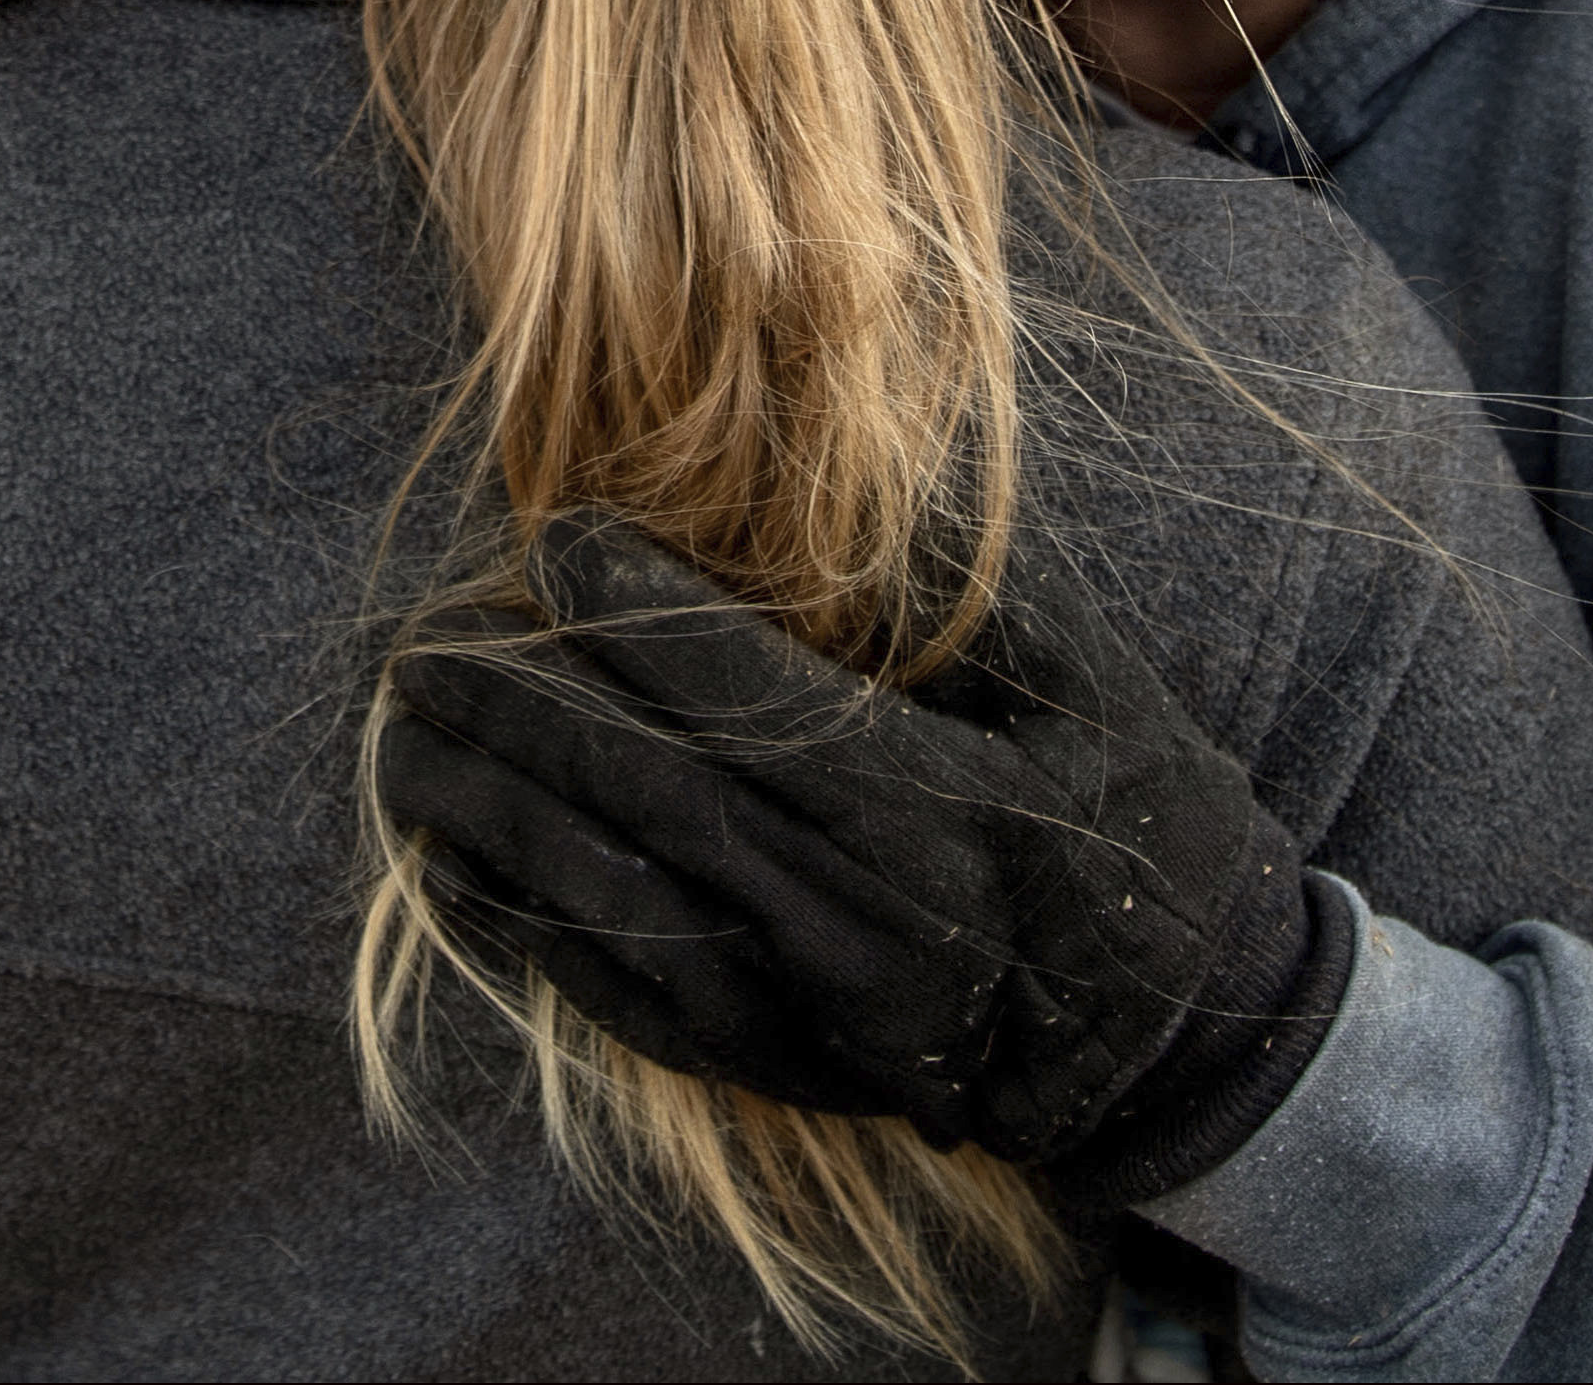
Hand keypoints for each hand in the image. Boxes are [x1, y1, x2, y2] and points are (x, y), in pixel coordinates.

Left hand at [377, 513, 1350, 1213]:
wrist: (1186, 1054)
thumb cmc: (1153, 844)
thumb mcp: (1095, 699)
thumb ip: (962, 612)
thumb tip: (827, 521)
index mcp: (939, 818)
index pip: (748, 700)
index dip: (641, 615)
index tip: (561, 539)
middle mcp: (853, 922)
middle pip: (649, 794)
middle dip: (525, 705)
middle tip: (432, 636)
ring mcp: (805, 1010)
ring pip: (610, 897)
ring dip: (492, 811)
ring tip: (406, 739)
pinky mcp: (774, 1070)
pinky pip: (616, 997)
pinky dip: (521, 928)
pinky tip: (451, 866)